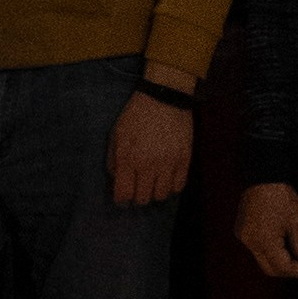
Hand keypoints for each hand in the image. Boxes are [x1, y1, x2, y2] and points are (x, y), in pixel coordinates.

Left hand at [108, 88, 192, 207]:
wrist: (164, 98)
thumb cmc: (136, 116)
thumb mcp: (116, 134)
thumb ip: (113, 159)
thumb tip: (116, 180)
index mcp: (128, 158)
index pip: (123, 194)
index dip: (121, 200)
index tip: (122, 199)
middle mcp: (148, 165)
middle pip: (142, 199)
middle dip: (137, 198)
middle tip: (137, 190)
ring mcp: (168, 163)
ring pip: (161, 196)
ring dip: (154, 193)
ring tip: (152, 184)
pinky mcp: (184, 160)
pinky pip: (178, 186)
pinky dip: (171, 187)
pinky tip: (166, 179)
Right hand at [236, 180, 297, 281]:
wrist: (262, 178)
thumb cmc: (281, 196)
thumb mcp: (297, 220)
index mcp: (265, 239)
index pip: (283, 266)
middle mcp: (251, 242)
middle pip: (270, 269)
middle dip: (289, 271)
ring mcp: (244, 237)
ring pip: (263, 260)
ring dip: (280, 262)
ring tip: (297, 258)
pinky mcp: (242, 232)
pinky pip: (257, 250)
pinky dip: (271, 252)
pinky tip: (283, 246)